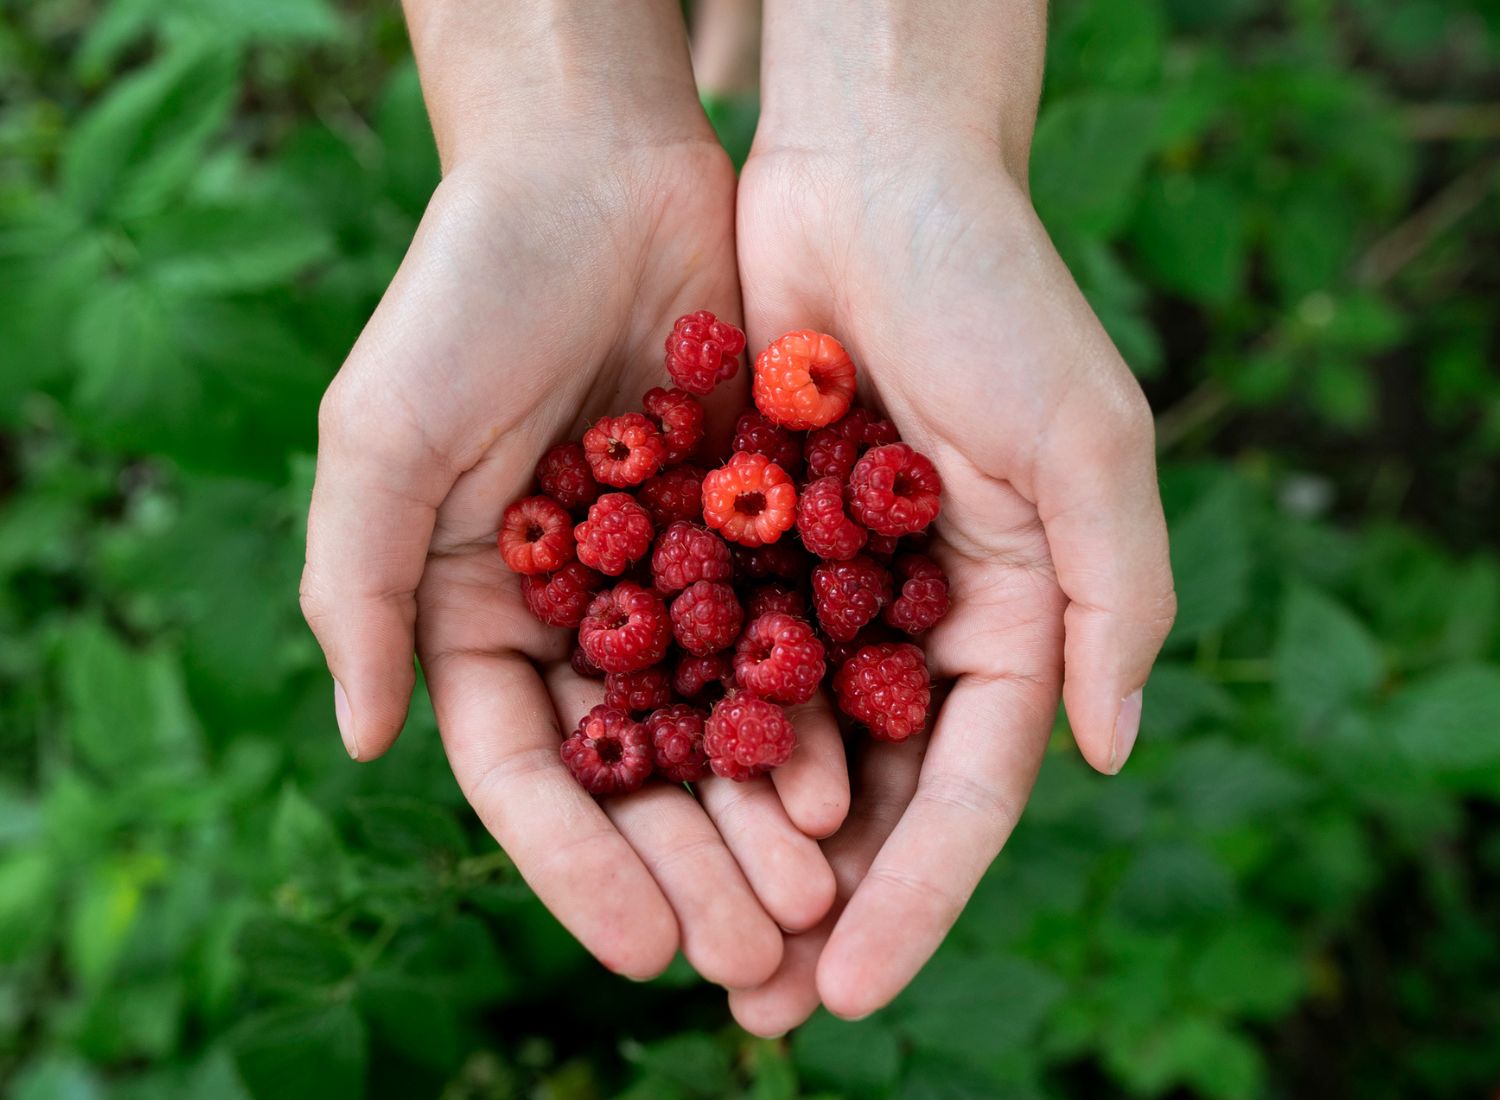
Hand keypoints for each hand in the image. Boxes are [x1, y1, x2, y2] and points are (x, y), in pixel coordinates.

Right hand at [300, 1, 841, 990]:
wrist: (601, 171)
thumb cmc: (468, 292)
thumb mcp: (383, 434)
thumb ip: (356, 584)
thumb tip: (357, 737)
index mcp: (478, 611)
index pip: (527, 772)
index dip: (581, 868)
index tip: (644, 953)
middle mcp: (579, 612)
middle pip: (637, 773)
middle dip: (692, 867)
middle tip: (755, 954)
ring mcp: (671, 577)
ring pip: (723, 725)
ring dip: (763, 819)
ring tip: (817, 896)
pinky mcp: (753, 530)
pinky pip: (793, 638)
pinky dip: (819, 713)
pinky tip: (856, 781)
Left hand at [725, 1, 1175, 1031]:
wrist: (867, 174)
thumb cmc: (992, 291)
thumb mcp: (1083, 437)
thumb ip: (1114, 595)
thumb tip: (1109, 749)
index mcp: (1010, 617)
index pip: (967, 791)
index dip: (917, 898)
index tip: (852, 990)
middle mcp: (914, 620)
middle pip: (869, 795)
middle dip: (819, 904)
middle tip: (760, 1007)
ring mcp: (822, 585)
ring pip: (777, 745)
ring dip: (736, 845)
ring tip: (685, 942)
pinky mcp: (738, 535)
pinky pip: (704, 653)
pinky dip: (675, 731)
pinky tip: (630, 805)